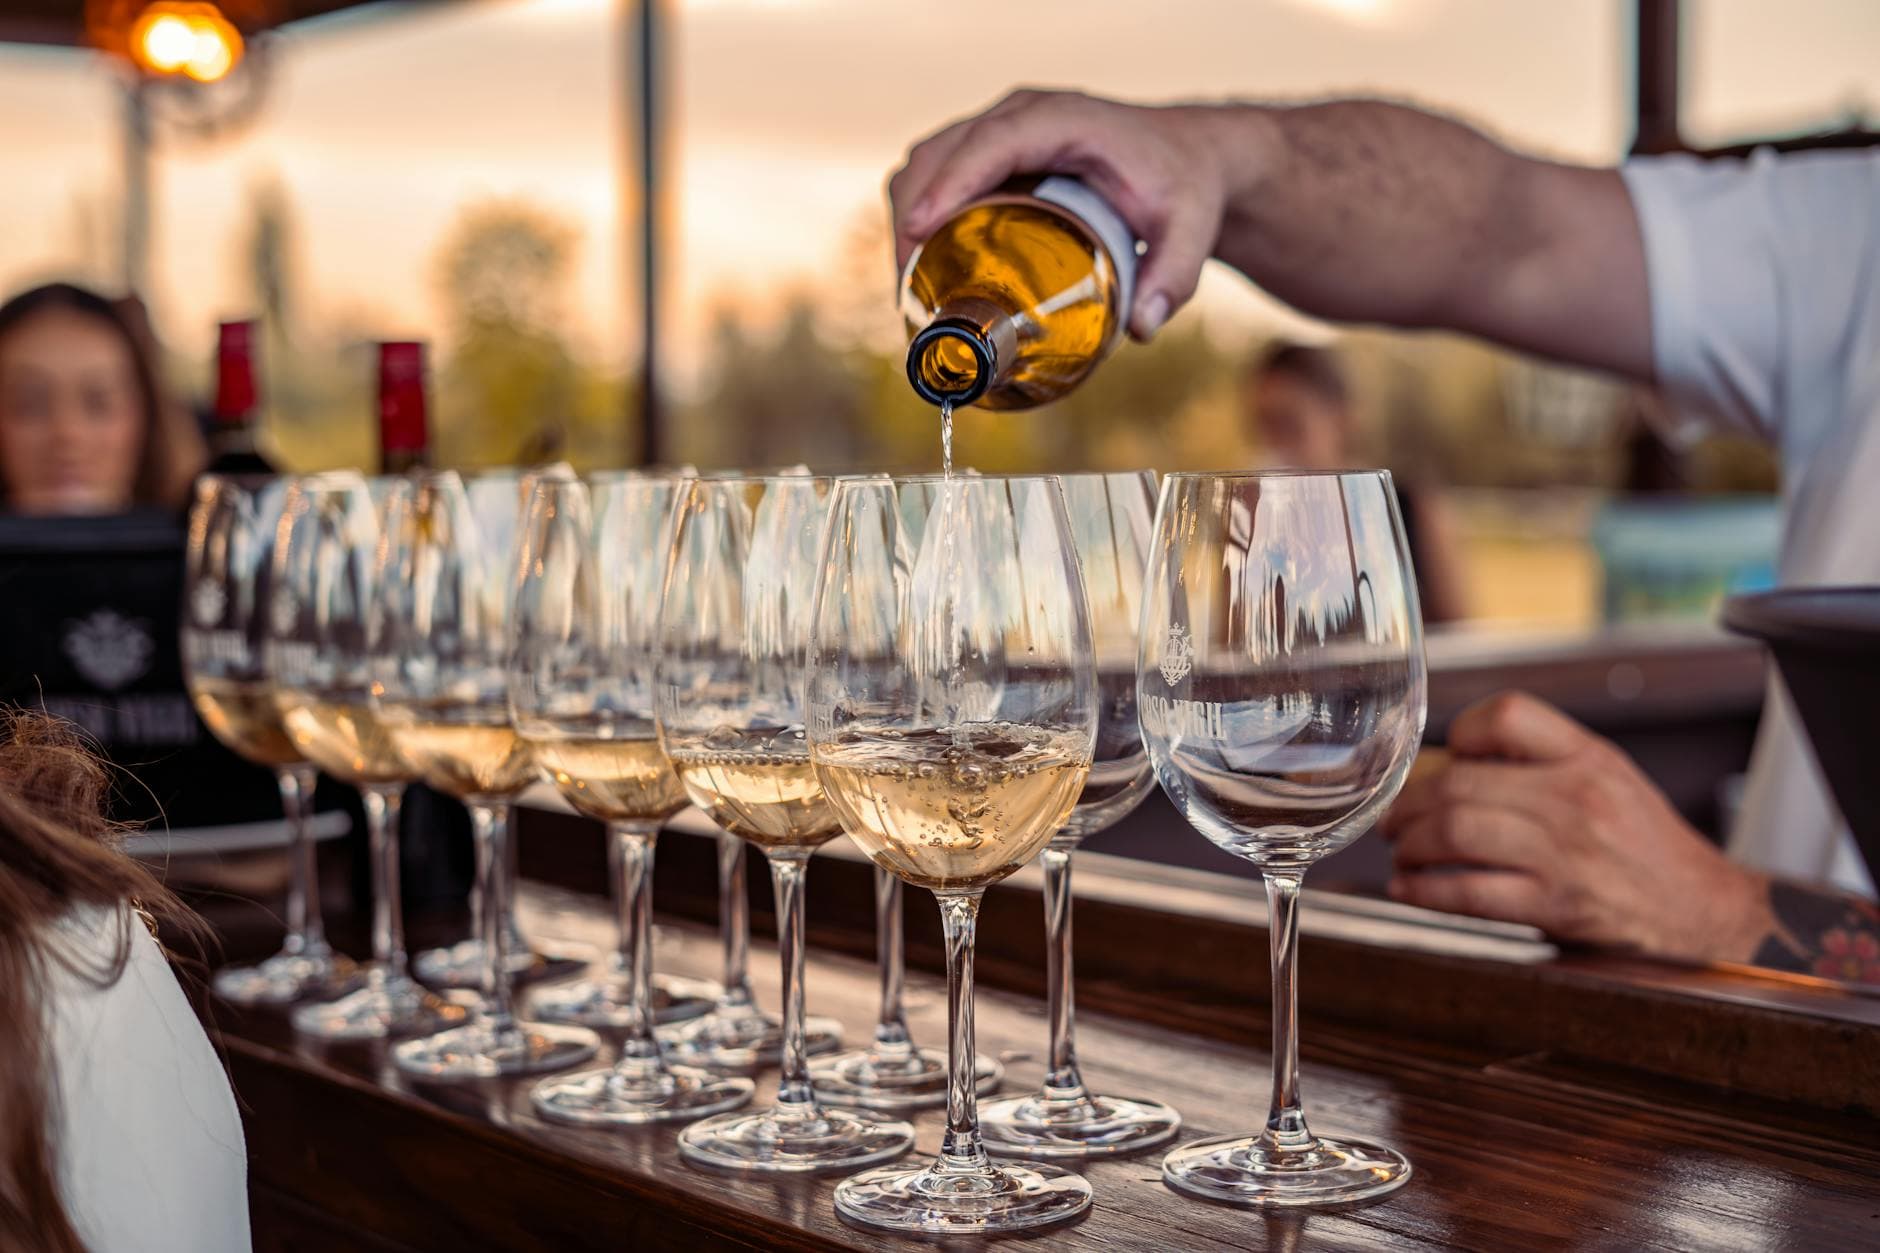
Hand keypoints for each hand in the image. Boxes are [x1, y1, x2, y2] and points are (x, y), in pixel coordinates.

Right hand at [888, 90, 1257, 340]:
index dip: (948, 185)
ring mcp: (1000, 132)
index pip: (990, 144)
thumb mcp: (1190, 229)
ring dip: (908, 219)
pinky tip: (927, 268)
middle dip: (912, 217)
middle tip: (912, 291)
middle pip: (939, 154)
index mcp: (1061, 119)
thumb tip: (1141, 328)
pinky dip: (920, 215)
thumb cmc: (1182, 185)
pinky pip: (938, 176)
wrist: (1184, 158)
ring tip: (913, 288)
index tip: (919, 233)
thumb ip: (1174, 276)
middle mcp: (1021, 117)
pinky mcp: (991, 154)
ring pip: (926, 164)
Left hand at [1381, 692, 1772, 963]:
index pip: (1507, 714)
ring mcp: (1566, 854)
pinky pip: (1470, 892)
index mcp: (1588, 757)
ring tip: (1400, 850)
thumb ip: (1538, 763)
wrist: (1705, 912)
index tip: (1438, 760)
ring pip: (1456, 833)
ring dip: (1410, 843)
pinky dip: (1425, 890)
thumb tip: (1443, 763)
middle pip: (1461, 782)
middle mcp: (1576, 798)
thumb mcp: (1606, 780)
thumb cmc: (1643, 845)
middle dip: (1408, 803)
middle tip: (1392, 817)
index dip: (1459, 733)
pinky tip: (1408, 888)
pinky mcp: (1557, 905)